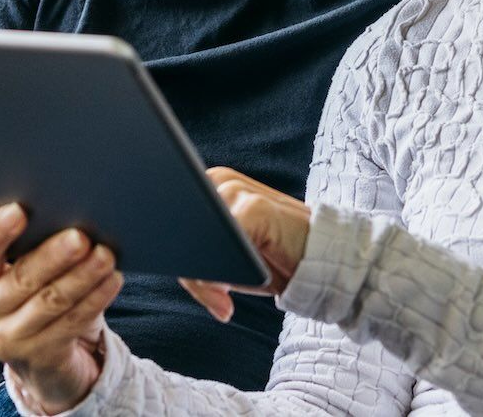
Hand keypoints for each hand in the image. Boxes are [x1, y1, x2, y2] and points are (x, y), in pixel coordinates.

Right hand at [0, 203, 123, 415]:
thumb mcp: (22, 270)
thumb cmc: (33, 292)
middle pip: (21, 278)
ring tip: (106, 256)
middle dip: (54, 256)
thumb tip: (66, 209)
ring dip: (82, 276)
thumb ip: (31, 244)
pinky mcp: (36, 358)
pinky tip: (112, 281)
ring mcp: (5, 340)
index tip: (20, 210)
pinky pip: (71, 323)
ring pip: (50, 301)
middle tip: (80, 237)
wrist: (41, 354)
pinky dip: (95, 299)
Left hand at [178, 167, 310, 322]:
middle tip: (216, 300)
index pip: (170, 220)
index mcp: (211, 184)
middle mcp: (220, 180)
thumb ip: (198, 250)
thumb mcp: (229, 256)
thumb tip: (159, 259)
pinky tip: (228, 298)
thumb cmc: (272, 259)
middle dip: (187, 271)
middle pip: (178, 231)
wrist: (323, 258)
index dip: (172, 255)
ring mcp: (236, 192)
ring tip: (223, 301)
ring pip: (193, 243)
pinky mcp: (252, 209)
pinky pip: (215, 250)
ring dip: (201, 281)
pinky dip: (214, 280)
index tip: (189, 283)